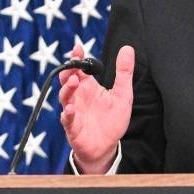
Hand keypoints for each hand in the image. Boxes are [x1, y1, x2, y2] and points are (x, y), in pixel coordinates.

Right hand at [59, 44, 134, 173]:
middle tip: (73, 63)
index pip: (80, 68)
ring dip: (67, 88)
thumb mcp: (123, 94)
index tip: (78, 47)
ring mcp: (74, 111)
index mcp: (89, 87)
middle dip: (68, 71)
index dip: (77, 57)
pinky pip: (67, 119)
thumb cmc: (112, 119)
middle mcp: (78, 97)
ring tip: (74, 81)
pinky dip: (67, 114)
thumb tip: (128, 48)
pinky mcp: (73, 128)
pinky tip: (71, 109)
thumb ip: (124, 72)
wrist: (108, 146)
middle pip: (67, 80)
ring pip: (65, 97)